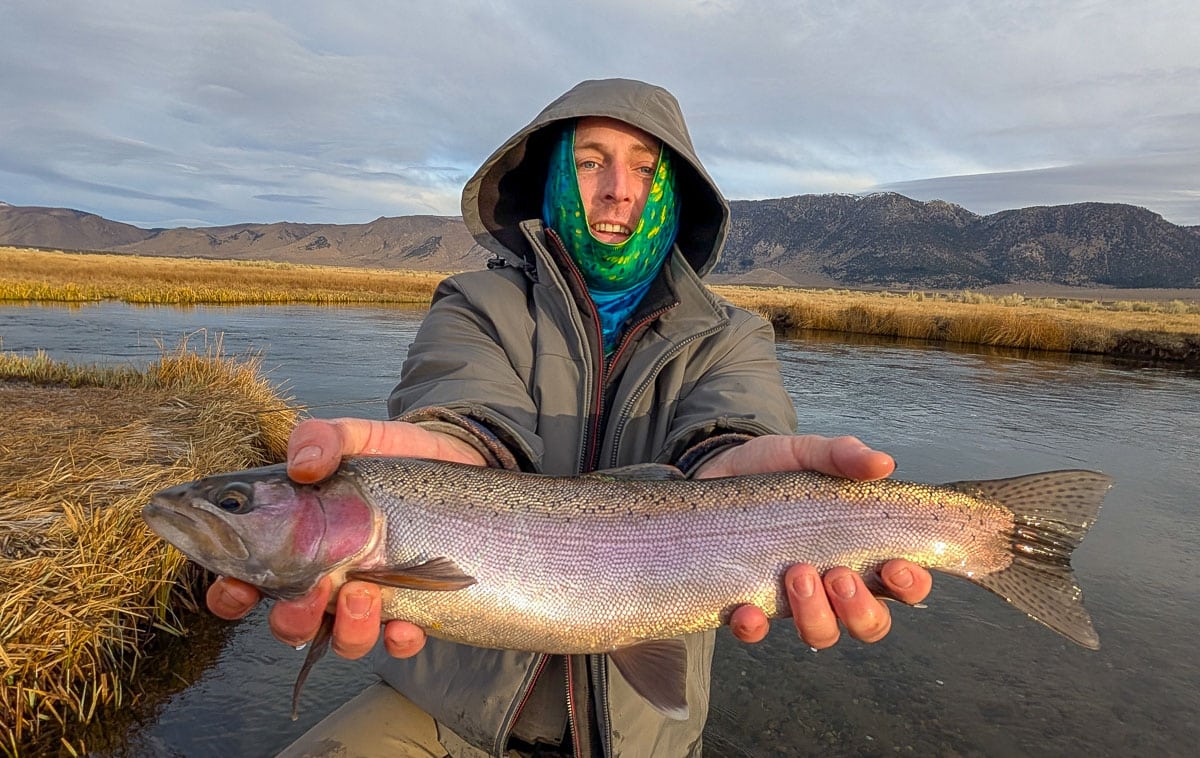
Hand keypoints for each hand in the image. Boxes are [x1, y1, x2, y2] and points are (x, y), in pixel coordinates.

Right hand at [205, 417, 486, 658]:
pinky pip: (400, 641)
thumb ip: (322, 439)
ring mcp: (370, 597)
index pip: (246, 579)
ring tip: (363, 594)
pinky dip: (399, 640)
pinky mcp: (415, 605)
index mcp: (298, 543)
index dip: (231, 593)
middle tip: (310, 595)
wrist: (455, 462)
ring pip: (343, 640)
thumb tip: (303, 465)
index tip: (237, 587)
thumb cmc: (390, 455)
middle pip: (290, 622)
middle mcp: (327, 579)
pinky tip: (406, 624)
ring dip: (347, 630)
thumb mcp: (356, 437)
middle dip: (292, 620)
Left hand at [694, 434, 933, 647]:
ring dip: (815, 615)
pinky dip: (753, 627)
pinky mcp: (747, 600)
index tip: (895, 566)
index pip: (904, 585)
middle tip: (838, 574)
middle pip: (869, 623)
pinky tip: (747, 609)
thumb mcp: (808, 453)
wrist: (718, 468)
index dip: (909, 586)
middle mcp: (832, 584)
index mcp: (860, 550)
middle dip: (860, 608)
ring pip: (821, 633)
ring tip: (796, 573)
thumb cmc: (776, 468)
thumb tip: (883, 464)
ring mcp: (791, 598)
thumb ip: (843, 455)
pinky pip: (754, 631)